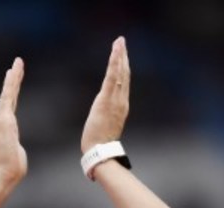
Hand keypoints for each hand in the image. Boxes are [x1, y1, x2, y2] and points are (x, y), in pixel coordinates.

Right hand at [0, 57, 27, 186]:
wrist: (4, 173)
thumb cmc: (12, 168)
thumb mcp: (16, 154)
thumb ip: (16, 148)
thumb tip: (17, 151)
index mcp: (7, 126)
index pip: (11, 104)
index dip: (13, 90)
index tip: (15, 78)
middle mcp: (3, 120)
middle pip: (9, 95)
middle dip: (14, 78)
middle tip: (17, 63)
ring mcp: (2, 119)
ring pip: (9, 93)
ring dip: (13, 77)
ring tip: (17, 63)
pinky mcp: (3, 119)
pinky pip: (7, 97)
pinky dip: (10, 84)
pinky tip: (12, 73)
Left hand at [81, 37, 129, 152]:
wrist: (100, 150)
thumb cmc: (100, 142)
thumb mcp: (105, 125)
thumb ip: (107, 115)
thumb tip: (103, 113)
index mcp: (121, 106)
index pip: (123, 82)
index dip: (124, 67)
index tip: (123, 55)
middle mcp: (121, 100)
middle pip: (124, 74)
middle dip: (123, 56)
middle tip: (121, 41)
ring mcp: (115, 99)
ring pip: (119, 72)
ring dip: (119, 55)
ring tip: (119, 41)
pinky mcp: (107, 99)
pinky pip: (112, 77)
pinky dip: (114, 63)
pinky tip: (115, 51)